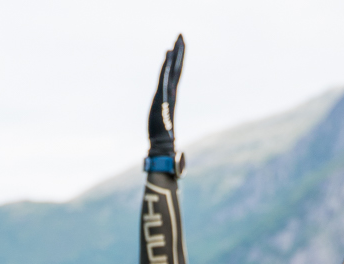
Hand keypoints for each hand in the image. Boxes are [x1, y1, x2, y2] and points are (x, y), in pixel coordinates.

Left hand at [147, 35, 184, 161]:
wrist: (162, 148)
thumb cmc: (162, 142)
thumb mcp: (162, 127)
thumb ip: (166, 125)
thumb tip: (172, 144)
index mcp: (171, 98)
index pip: (175, 75)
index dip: (177, 61)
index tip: (178, 46)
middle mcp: (171, 94)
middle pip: (177, 68)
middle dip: (179, 51)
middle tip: (181, 34)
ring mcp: (167, 96)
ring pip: (173, 70)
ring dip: (175, 54)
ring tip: (177, 39)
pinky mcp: (162, 98)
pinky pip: (165, 77)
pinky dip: (167, 65)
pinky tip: (167, 53)